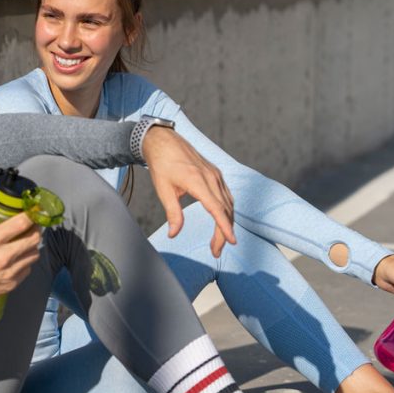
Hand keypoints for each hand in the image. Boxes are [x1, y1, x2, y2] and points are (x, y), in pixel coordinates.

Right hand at [0, 190, 42, 311]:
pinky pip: (28, 269)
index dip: (32, 214)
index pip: (21, 223)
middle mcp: (3, 257)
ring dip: (32, 245)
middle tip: (32, 224)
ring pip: (34, 254)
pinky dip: (26, 261)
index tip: (33, 211)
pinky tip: (18, 257)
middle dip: (36, 228)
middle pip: (34, 239)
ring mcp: (8, 272)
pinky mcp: (10, 284)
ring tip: (25, 241)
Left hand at [142, 126, 235, 256]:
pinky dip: (226, 211)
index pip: (216, 208)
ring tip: (218, 242)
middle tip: (216, 251)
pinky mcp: (215, 173)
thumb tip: (174, 233)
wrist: (163, 141)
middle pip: (225, 210)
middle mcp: (211, 177)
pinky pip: (226, 195)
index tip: (232, 241)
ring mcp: (215, 174)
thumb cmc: (162, 165)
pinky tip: (222, 221)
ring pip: (228, 203)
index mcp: (198, 181)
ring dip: (226, 223)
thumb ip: (172, 213)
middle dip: (223, 233)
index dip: (224, 227)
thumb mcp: (163, 190)